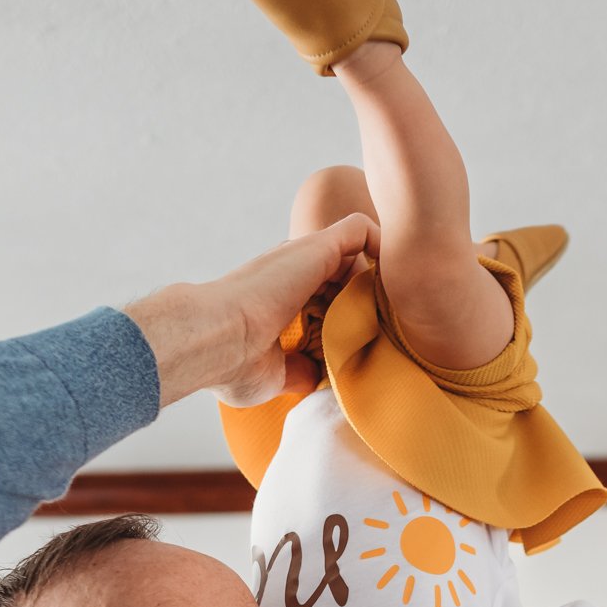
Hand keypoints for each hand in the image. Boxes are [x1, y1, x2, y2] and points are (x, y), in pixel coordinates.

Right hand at [131, 214, 378, 408]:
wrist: (211, 340)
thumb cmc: (230, 364)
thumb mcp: (272, 375)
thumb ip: (297, 370)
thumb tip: (315, 377)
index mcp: (280, 298)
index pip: (325, 299)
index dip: (346, 317)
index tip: (361, 346)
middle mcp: (292, 273)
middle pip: (345, 274)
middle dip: (367, 300)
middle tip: (386, 332)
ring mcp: (304, 257)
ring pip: (356, 251)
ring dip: (378, 278)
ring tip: (396, 311)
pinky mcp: (317, 247)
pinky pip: (360, 229)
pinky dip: (381, 245)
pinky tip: (391, 281)